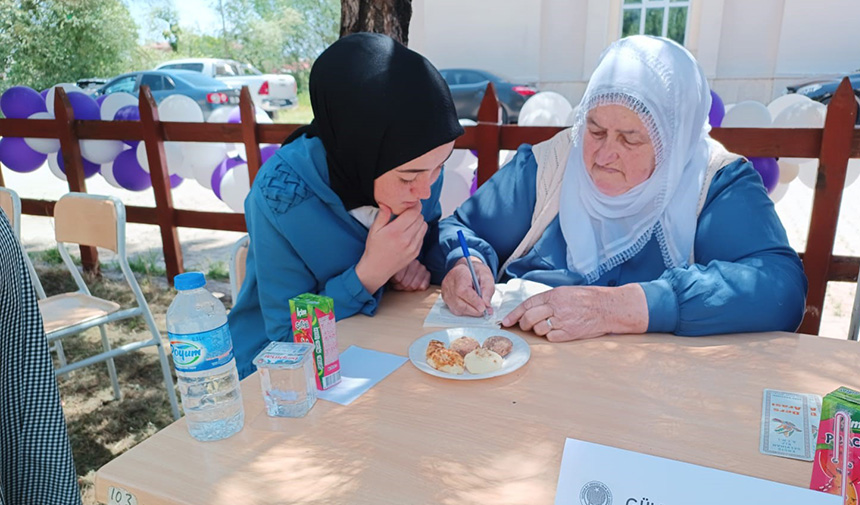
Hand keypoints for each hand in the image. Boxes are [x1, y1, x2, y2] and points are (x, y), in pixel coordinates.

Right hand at [356, 203, 427, 292]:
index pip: (413, 212)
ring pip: (424, 226)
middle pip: (420, 218)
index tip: (410, 204)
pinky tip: (409, 233)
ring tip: (408, 223)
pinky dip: (418, 231)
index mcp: (395, 231)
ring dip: (418, 222)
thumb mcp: (374, 230)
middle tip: (407, 213)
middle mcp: (406, 239)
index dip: (414, 205)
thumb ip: (382, 215)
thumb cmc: (374, 248)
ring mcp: (413, 247)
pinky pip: (422, 236)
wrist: (377, 269)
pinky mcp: (416, 252)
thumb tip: (387, 203)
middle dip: (415, 213)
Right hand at [440, 257, 494, 315]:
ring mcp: (446, 292)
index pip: (463, 291)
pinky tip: (473, 308)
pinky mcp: (446, 300)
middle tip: (485, 311)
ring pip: (457, 308)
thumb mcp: (486, 275)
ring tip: (480, 308)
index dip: (473, 301)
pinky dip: (466, 312)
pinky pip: (456, 310)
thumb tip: (486, 304)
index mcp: (458, 273)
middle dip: (474, 309)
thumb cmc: (476, 272)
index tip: (483, 307)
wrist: (466, 269)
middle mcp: (449, 283)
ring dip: (471, 312)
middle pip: (459, 302)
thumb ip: (487, 289)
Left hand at [501, 284, 647, 341]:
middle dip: (524, 324)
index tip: (506, 321)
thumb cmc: (588, 299)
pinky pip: (551, 338)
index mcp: (554, 295)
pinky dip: (551, 336)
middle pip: (529, 318)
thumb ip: (549, 300)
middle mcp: (556, 307)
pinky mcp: (569, 334)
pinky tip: (559, 331)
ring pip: (539, 330)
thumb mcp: (566, 292)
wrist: (608, 307)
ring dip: (539, 330)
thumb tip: (530, 309)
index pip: (527, 304)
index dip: (514, 314)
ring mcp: (563, 321)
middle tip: (527, 325)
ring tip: (548, 326)